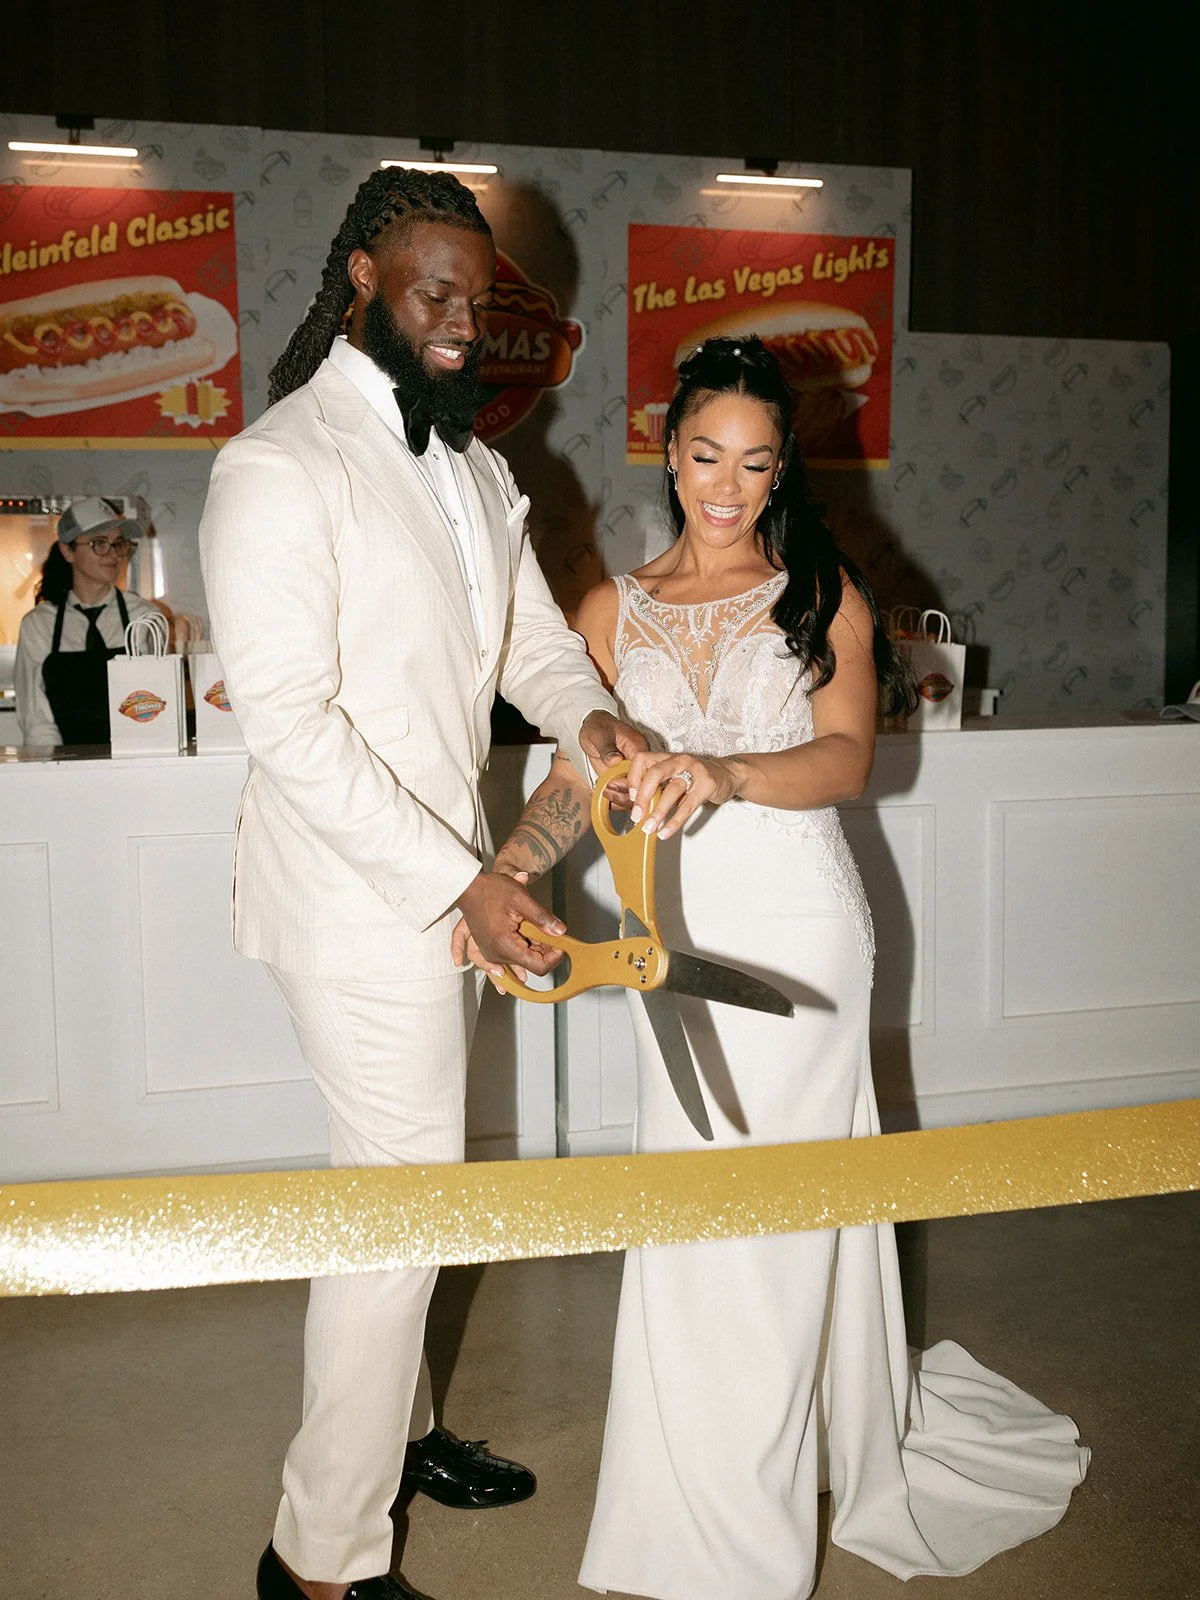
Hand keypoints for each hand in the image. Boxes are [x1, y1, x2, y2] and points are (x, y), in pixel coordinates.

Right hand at [454, 870, 565, 979]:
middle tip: (550, 932)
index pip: (537, 966)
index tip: (560, 946)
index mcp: (504, 945)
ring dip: (532, 950)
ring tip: (538, 933)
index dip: (553, 958)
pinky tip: (526, 943)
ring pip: (519, 962)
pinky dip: (520, 953)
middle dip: (543, 951)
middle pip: (529, 965)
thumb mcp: (521, 899)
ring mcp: (490, 954)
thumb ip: (542, 917)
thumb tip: (560, 931)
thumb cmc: (490, 890)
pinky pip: (507, 958)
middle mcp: (495, 955)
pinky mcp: (488, 949)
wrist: (468, 887)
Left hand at [579, 711, 647, 806]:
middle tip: (609, 792)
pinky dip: (617, 798)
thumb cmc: (597, 726)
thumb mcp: (599, 735)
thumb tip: (615, 759)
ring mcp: (631, 770)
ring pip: (635, 791)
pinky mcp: (623, 777)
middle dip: (627, 793)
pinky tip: (607, 797)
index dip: (632, 781)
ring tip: (606, 794)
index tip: (616, 785)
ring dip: (622, 798)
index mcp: (637, 747)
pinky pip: (625, 791)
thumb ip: (607, 748)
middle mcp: (638, 761)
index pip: (643, 769)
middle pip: (642, 784)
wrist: (592, 727)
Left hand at [626, 750, 742, 839]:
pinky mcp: (707, 785)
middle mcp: (679, 760)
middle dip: (642, 797)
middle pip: (655, 773)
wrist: (729, 773)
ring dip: (658, 812)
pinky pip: (688, 806)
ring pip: (672, 791)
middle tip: (636, 816)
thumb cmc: (697, 776)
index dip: (633, 778)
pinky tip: (666, 831)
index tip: (630, 797)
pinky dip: (675, 821)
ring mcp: (695, 771)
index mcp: (667, 757)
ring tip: (649, 828)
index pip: (642, 760)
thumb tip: (628, 798)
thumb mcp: (673, 776)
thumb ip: (654, 785)